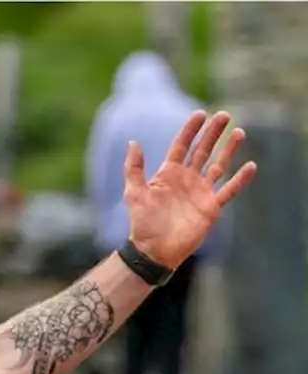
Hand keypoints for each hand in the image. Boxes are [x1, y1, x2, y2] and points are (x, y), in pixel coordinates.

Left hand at [125, 110, 256, 268]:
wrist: (154, 250)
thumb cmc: (142, 222)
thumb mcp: (134, 192)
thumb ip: (133, 168)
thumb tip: (132, 142)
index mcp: (168, 174)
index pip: (182, 146)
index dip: (190, 130)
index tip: (200, 114)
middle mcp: (186, 179)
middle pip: (203, 151)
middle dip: (213, 133)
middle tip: (224, 115)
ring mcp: (200, 192)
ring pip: (218, 165)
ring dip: (228, 150)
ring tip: (239, 132)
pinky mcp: (211, 207)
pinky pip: (229, 190)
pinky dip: (240, 179)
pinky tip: (250, 166)